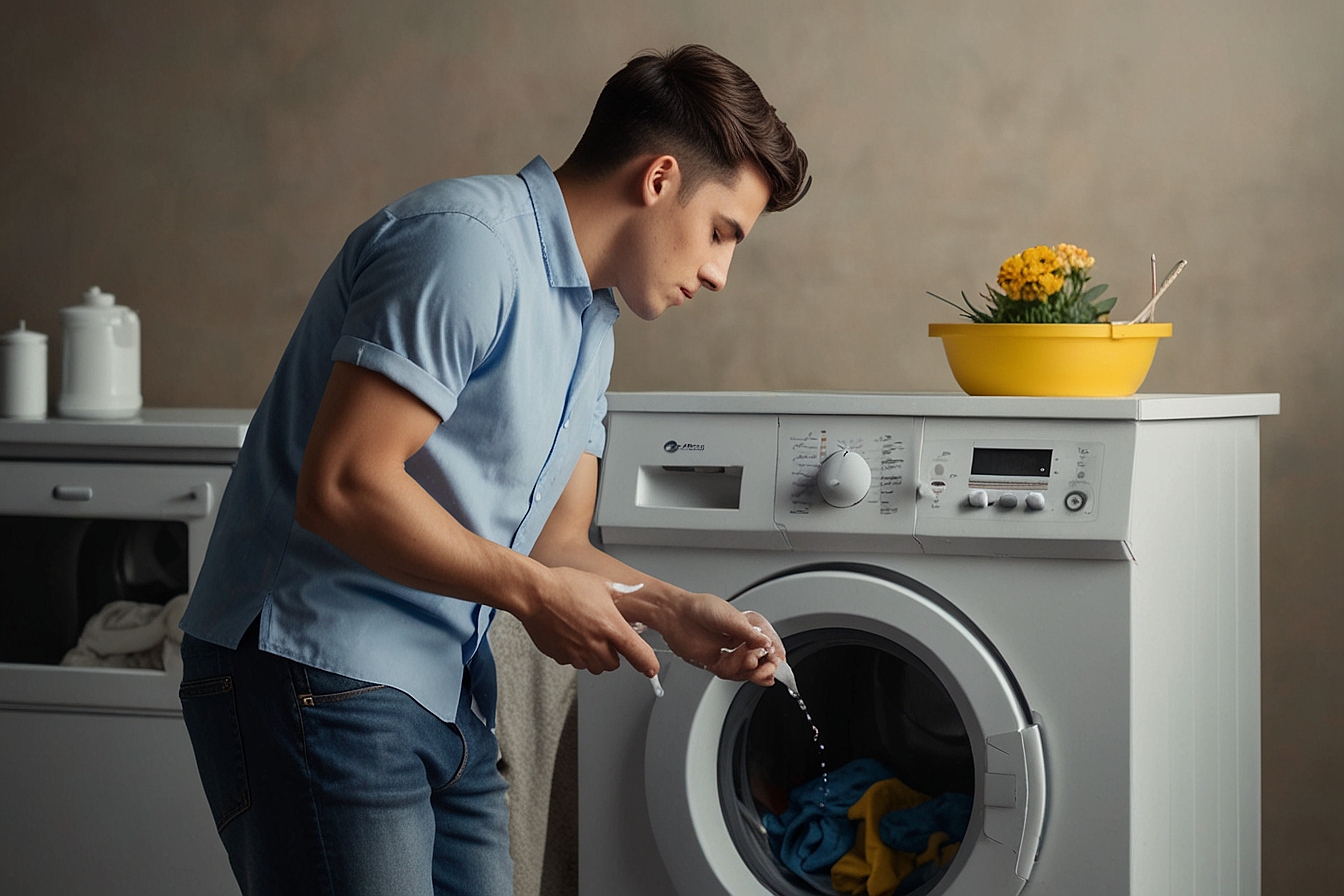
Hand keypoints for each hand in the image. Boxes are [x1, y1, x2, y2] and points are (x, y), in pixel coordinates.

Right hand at [517, 567, 658, 676]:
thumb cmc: (564, 586)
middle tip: (605, 636)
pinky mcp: (561, 657)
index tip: (651, 668)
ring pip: (594, 666)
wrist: (534, 594)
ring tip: (586, 633)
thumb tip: (633, 591)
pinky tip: (570, 635)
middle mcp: (595, 644)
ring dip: (595, 656)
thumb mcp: (600, 584)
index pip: (638, 654)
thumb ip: (620, 592)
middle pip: (614, 664)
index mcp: (611, 626)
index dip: (647, 664)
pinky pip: (575, 662)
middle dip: (613, 654)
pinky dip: (576, 654)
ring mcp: (577, 653)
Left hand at [656, 593, 785, 685]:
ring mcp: (732, 654)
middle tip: (762, 668)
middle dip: (766, 667)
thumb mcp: (730, 617)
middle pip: (764, 662)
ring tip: (746, 661)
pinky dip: (735, 672)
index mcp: (751, 627)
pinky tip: (733, 664)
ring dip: (750, 670)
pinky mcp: (719, 664)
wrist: (675, 615)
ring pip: (750, 672)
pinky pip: (733, 675)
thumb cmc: (701, 609)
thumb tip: (766, 643)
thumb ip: (749, 634)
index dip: (776, 656)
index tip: (776, 660)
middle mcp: (744, 641)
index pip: (772, 645)